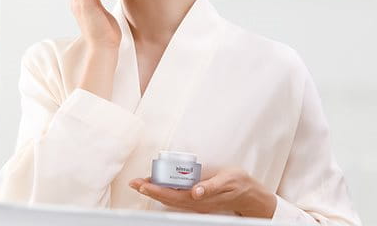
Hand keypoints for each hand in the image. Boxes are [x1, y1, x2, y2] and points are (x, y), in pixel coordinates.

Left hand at [129, 167, 276, 217]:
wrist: (250, 195)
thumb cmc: (238, 184)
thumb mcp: (227, 180)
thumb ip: (211, 186)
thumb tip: (196, 192)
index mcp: (200, 197)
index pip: (173, 195)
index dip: (156, 190)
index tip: (142, 184)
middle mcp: (196, 202)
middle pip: (167, 198)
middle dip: (149, 190)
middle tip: (134, 182)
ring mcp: (196, 203)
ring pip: (170, 199)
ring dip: (155, 192)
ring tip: (140, 184)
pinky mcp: (197, 201)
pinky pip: (177, 198)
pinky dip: (164, 192)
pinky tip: (157, 187)